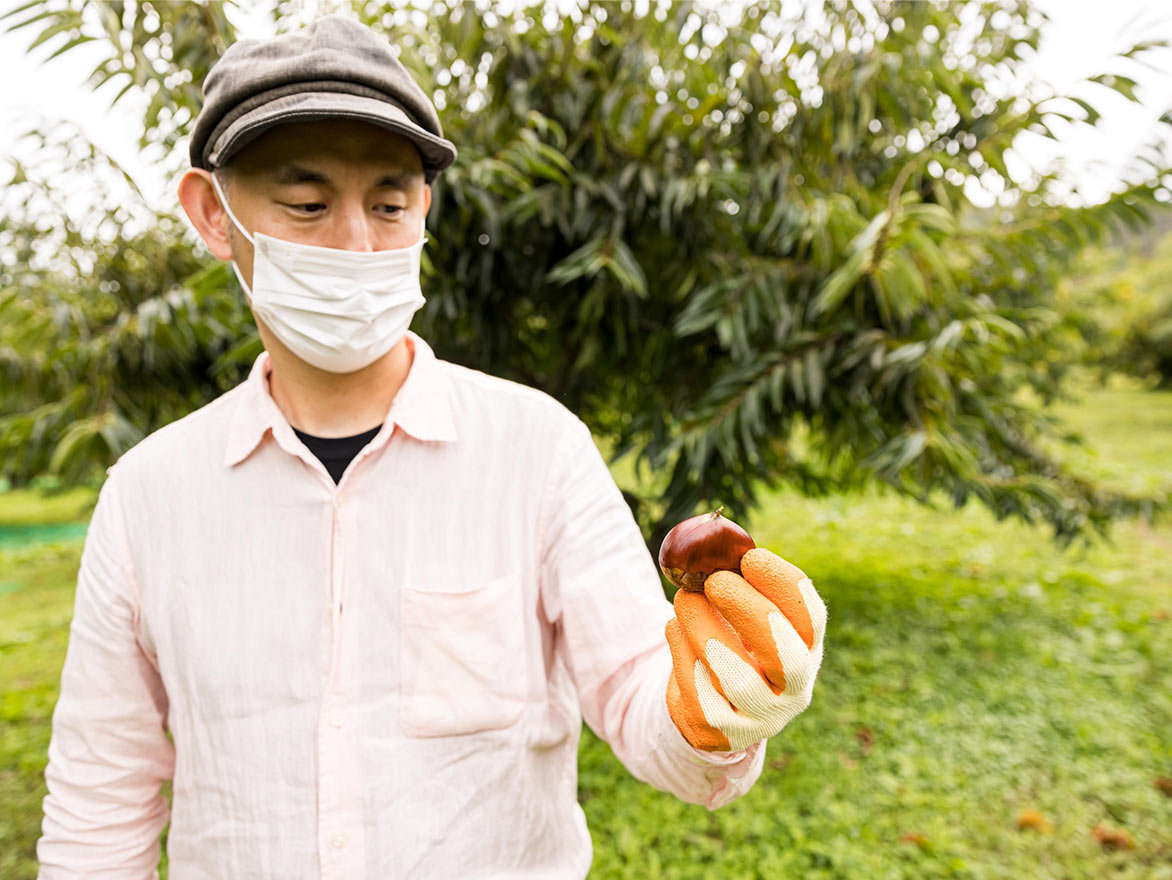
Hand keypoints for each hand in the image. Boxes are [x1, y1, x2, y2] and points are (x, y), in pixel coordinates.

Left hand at [664, 548, 826, 750]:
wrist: (705, 702)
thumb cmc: (730, 639)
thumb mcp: (742, 612)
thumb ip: (737, 583)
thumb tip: (711, 544)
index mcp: (806, 650)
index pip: (811, 619)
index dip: (783, 586)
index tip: (749, 558)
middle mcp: (793, 689)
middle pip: (785, 655)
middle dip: (747, 610)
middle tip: (714, 580)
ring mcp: (759, 717)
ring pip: (733, 675)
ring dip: (702, 626)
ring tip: (684, 599)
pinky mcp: (720, 732)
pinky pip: (698, 691)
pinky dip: (682, 652)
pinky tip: (675, 630)